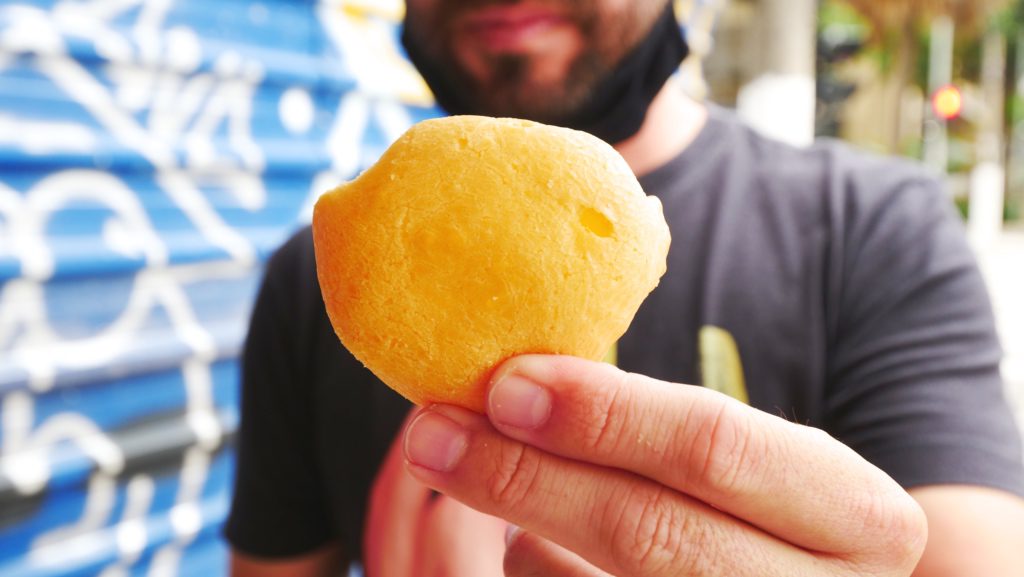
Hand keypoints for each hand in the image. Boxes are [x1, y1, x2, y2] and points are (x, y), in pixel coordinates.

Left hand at [402, 355, 927, 575]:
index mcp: (857, 517)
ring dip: (517, 527)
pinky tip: (530, 545)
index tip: (507, 381)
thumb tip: (518, 386)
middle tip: (434, 428)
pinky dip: (536, 569)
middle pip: (651, 532)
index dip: (605, 413)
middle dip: (526, 475)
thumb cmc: (763, 517)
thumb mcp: (759, 465)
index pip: (717, 448)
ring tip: (458, 467)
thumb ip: (664, 435)